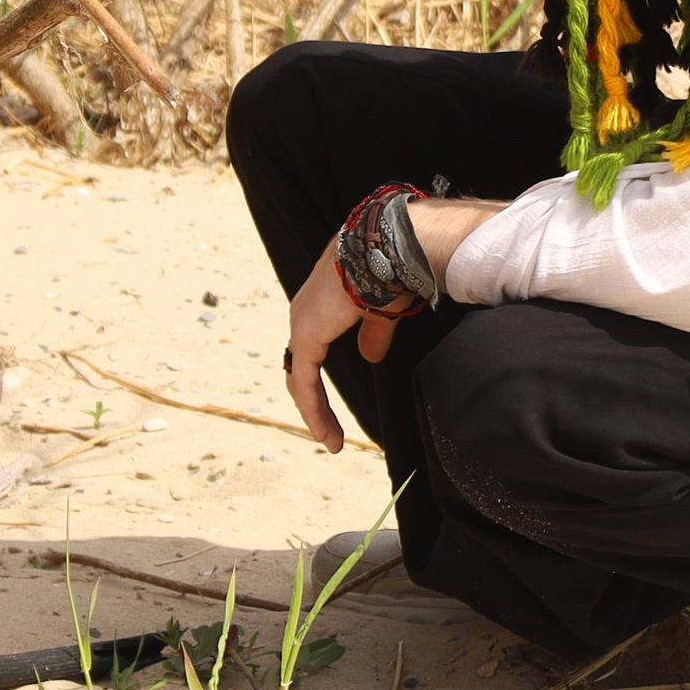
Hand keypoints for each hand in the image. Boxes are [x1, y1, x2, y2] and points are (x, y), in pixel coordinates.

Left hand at [285, 238, 403, 453]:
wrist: (385, 248)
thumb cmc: (389, 271)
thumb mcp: (381, 311)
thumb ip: (373, 334)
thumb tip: (371, 356)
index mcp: (320, 305)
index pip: (311, 352)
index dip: (319, 382)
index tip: (336, 408)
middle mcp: (305, 313)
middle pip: (302, 368)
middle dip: (314, 403)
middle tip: (331, 434)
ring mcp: (302, 323)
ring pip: (300, 378)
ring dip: (315, 412)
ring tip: (332, 441)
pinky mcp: (306, 335)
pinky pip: (304, 381)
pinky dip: (313, 409)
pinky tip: (326, 433)